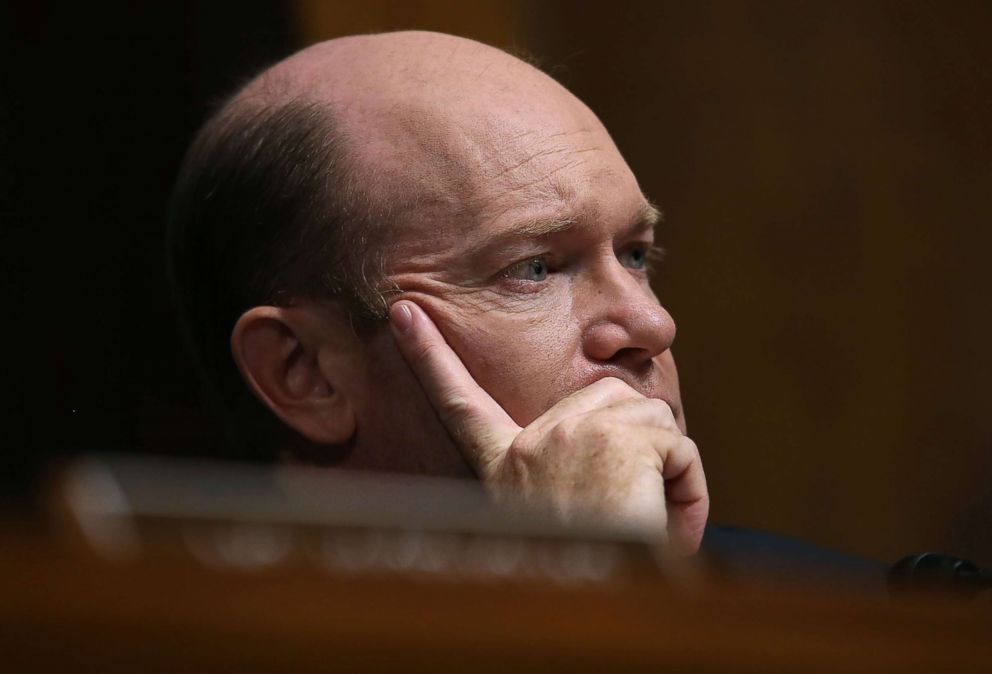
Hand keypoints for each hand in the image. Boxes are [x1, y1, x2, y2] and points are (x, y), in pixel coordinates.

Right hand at [389, 300, 708, 554]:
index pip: (460, 401)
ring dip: (665, 466)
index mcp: (505, 464)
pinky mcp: (620, 438)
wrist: (591, 604)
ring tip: (646, 516)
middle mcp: (531, 443)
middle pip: (608, 399)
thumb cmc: (585, 574)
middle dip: (636, 439)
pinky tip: (665, 518)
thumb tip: (609, 427)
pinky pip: (679, 446)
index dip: (428, 356)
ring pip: (650, 418)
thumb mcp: (556, 516)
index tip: (402, 313)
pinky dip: (688, 485)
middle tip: (635, 497)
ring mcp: (573, 434)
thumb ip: (567, 463)